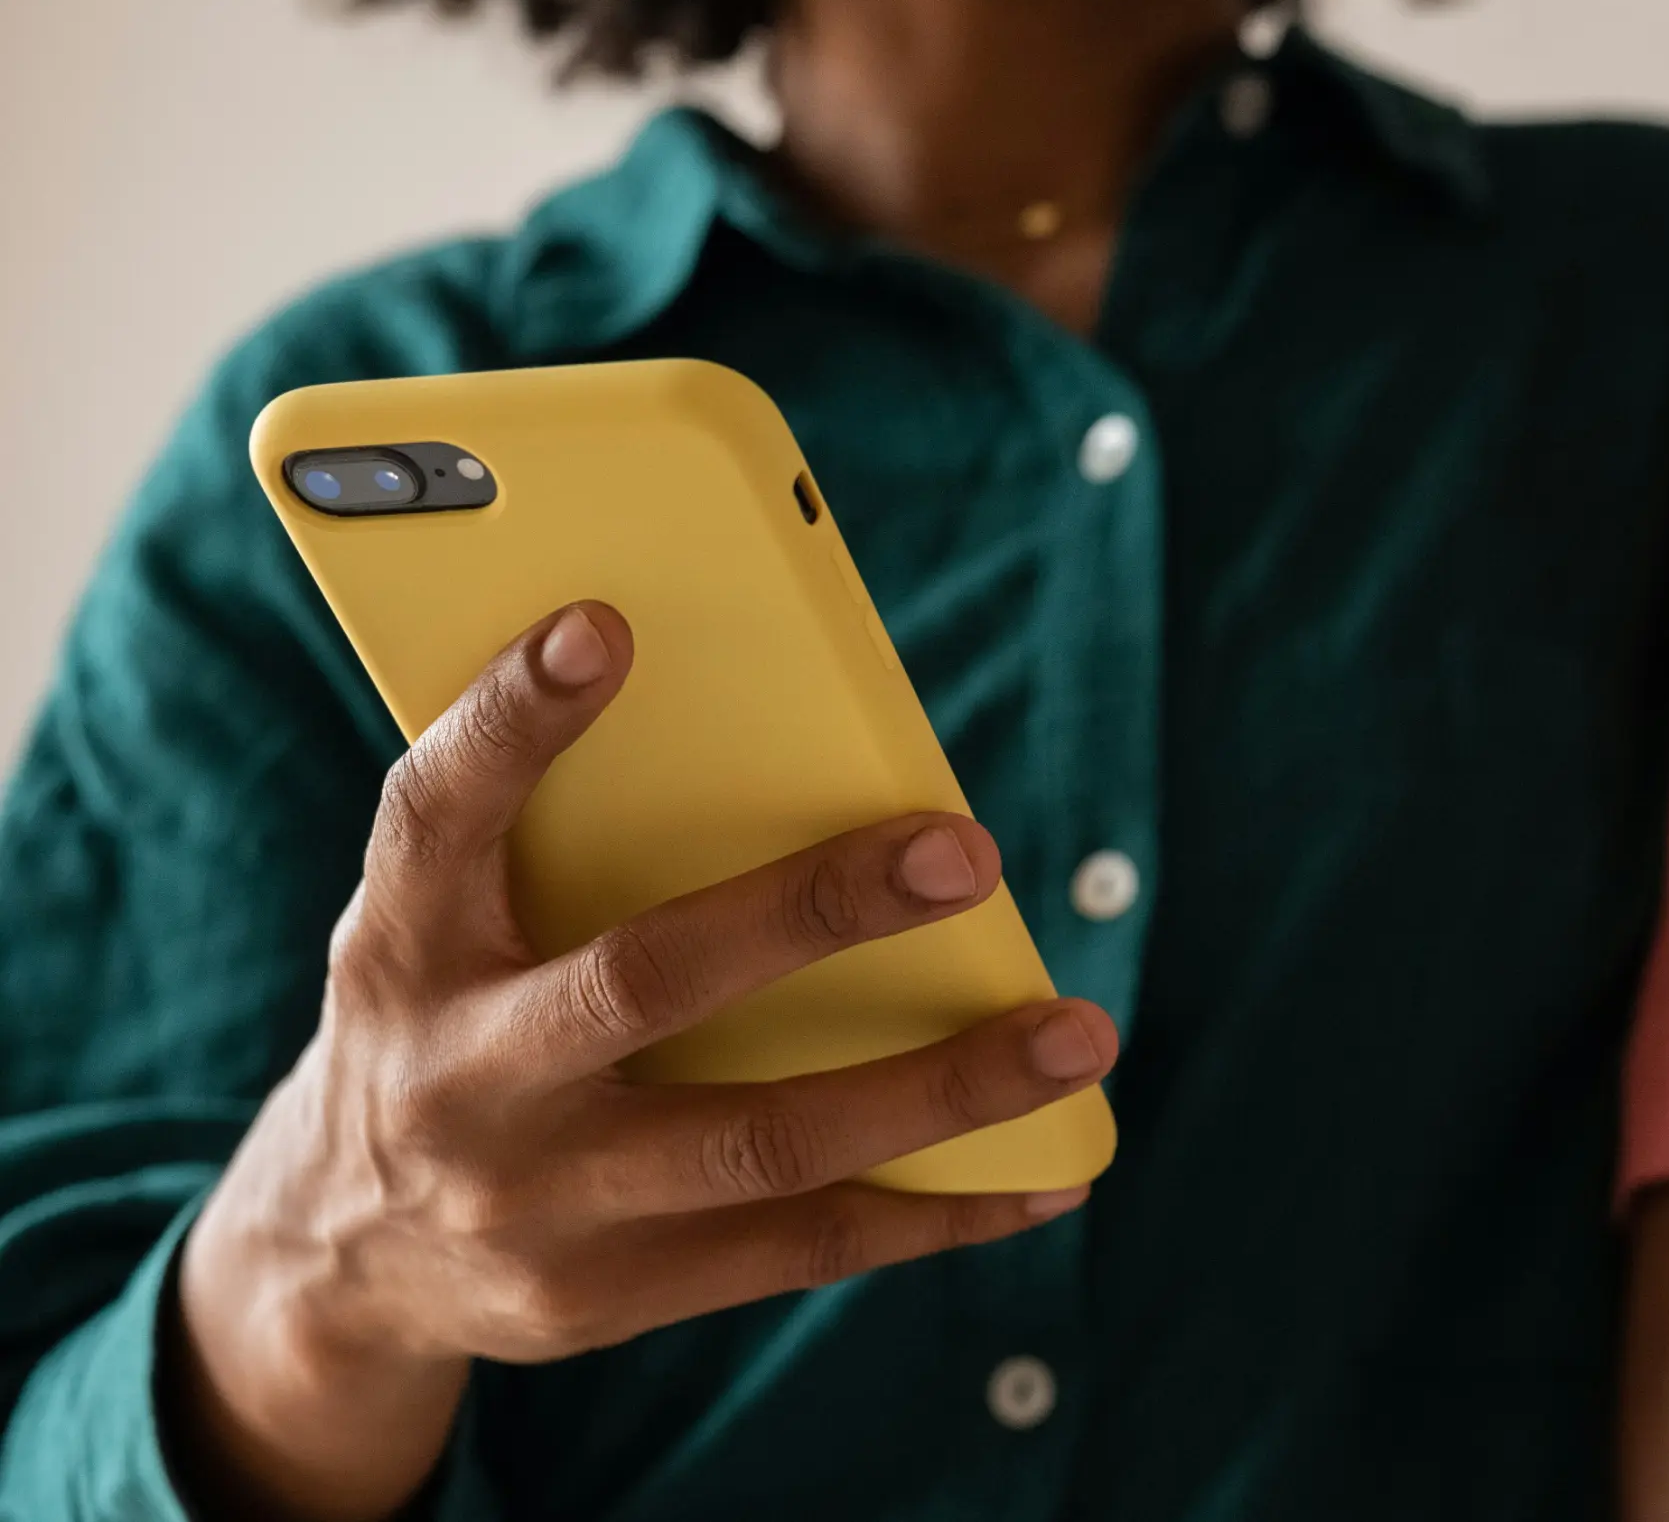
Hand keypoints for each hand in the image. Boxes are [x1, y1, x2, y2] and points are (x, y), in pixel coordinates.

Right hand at [173, 604, 1116, 1521]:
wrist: (336, 1256)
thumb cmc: (444, 1020)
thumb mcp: (442, 921)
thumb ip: (547, 828)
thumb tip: (756, 719)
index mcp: (406, 947)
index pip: (436, 816)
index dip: (511, 722)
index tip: (605, 626)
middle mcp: (458, 1077)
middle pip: (644, 981)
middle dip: (816, 911)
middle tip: (969, 847)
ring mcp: (533, 1204)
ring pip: (762, 1142)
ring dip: (939, 1089)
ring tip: (1075, 1034)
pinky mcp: (605, 1298)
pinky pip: (798, 1251)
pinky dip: (934, 1210)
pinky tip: (1042, 1176)